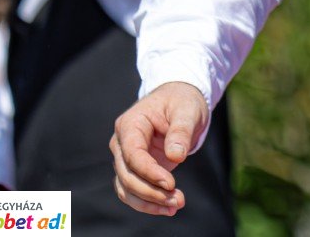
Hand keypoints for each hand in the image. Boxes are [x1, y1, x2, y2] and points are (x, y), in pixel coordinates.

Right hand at [110, 81, 208, 216]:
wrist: (179, 100)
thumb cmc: (182, 101)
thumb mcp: (187, 110)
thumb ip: (180, 131)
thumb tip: (175, 157)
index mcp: (130, 124)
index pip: (132, 154)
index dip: (149, 172)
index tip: (171, 183)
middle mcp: (122, 142)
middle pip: (127, 174)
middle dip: (151, 191)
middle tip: (178, 200)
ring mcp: (126, 157)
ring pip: (126, 187)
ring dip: (149, 201)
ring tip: (174, 207)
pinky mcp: (135, 168)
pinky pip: (133, 190)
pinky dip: (147, 202)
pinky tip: (167, 208)